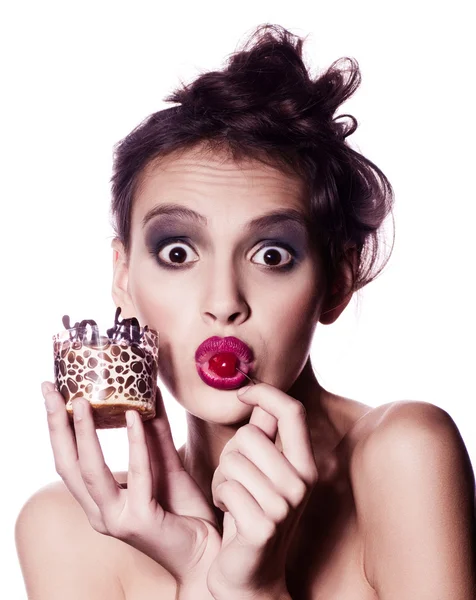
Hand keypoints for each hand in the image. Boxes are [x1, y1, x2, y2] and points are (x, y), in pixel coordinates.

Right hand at [41, 381, 221, 586]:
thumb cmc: (184, 511)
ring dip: (84, 433)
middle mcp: (100, 513)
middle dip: (56, 425)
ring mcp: (117, 519)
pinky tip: (135, 416)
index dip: (56, 427)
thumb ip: (153, 436)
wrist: (208, 551)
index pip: (68, 461)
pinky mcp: (140, 521)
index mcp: (99, 502)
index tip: (51, 393)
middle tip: (50, 391)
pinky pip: (137, 474)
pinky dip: (135, 443)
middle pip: (67, 465)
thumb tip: (148, 395)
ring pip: (91, 472)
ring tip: (82, 401)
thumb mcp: (164, 466)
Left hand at [207, 383, 317, 599]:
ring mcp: (285, 506)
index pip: (292, 411)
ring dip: (221, 477)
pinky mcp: (263, 526)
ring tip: (232, 497)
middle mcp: (302, 483)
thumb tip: (258, 396)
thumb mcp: (264, 473)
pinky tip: (229, 513)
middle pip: (250, 435)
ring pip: (233, 460)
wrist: (251, 577)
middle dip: (230, 452)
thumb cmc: (251, 515)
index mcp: (305, 465)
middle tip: (234, 477)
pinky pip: (226, 487)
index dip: (265, 393)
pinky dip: (219, 496)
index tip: (242, 393)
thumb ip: (265, 435)